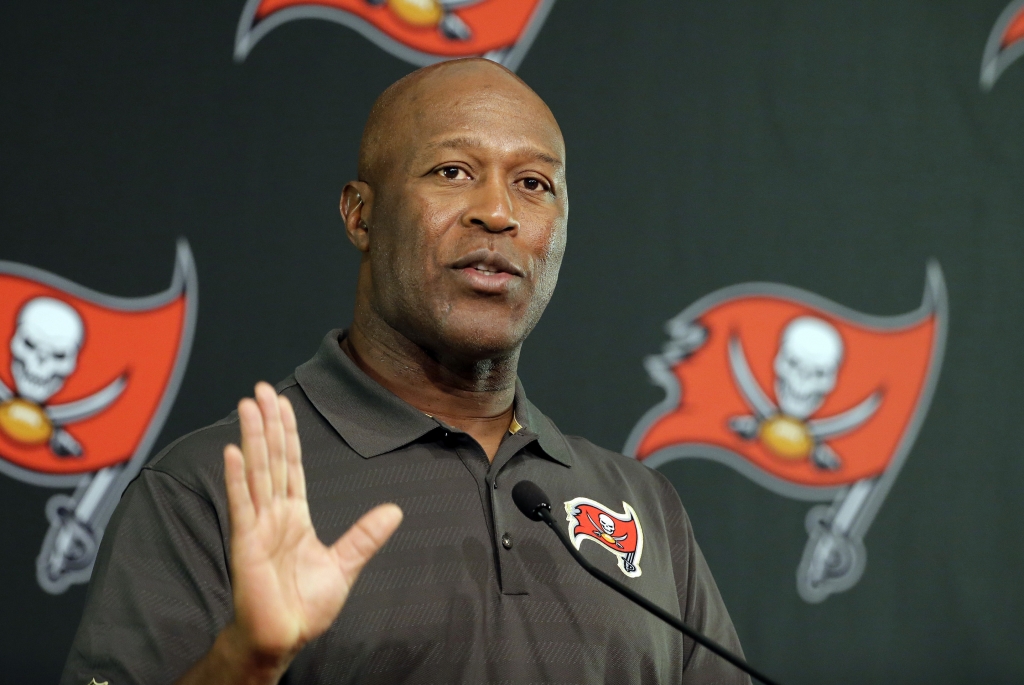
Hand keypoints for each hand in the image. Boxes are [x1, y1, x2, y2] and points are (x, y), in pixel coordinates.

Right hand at [220, 382, 401, 675]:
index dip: (288, 434)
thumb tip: (395, 510)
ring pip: (256, 472)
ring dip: (253, 438)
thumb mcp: (344, 566)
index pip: (291, 465)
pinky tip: (233, 452)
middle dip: (268, 424)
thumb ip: (364, 536)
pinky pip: (242, 505)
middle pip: (272, 459)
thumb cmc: (304, 606)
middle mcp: (274, 515)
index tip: (282, 405)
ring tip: (248, 406)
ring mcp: (258, 527)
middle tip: (261, 389)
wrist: (283, 638)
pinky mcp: (246, 544)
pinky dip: (237, 478)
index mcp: (295, 517)